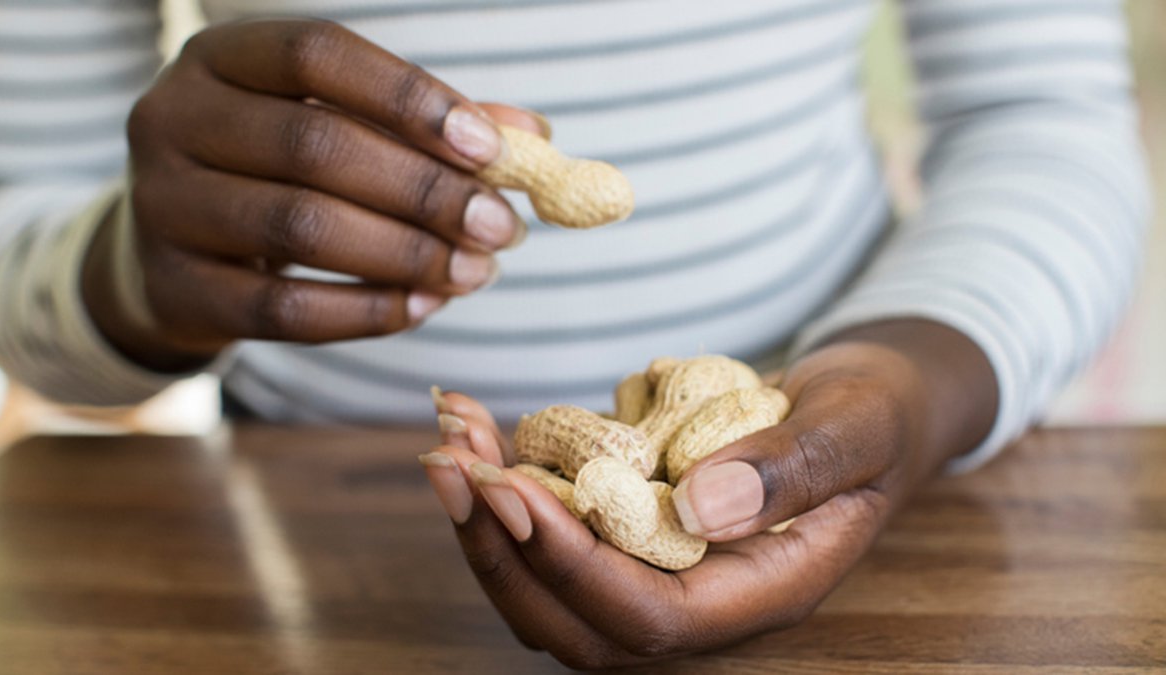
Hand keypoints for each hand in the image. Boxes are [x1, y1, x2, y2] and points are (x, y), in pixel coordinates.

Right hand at [84, 19, 542, 370]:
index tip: (491, 148)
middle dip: (426, 191)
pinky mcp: (175, 290)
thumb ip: (425, 126)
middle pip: (314, 146)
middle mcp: (173, 119)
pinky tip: (423, 306)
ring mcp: (162, 206)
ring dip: (407, 254)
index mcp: (220, 57)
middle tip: (503, 227)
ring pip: (300, 227)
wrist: (173, 255)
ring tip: (476, 271)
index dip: (409, 97)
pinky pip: (283, 309)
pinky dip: (367, 311)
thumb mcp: (336, 128)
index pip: (317, 54)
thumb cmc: (277, 173)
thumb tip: (533, 136)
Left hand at [419, 320, 996, 666]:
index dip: (573, 565)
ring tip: (451, 436)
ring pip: (550, 584)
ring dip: (487, 518)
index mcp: (762, 592)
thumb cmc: (873, 416)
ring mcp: (662, 567)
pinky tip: (482, 428)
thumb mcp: (856, 430)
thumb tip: (700, 506)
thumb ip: (792, 472)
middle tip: (450, 463)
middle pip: (577, 620)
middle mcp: (702, 597)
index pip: (651, 617)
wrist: (869, 404)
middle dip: (502, 548)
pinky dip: (507, 486)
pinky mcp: (633, 528)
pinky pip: (556, 531)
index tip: (513, 492)